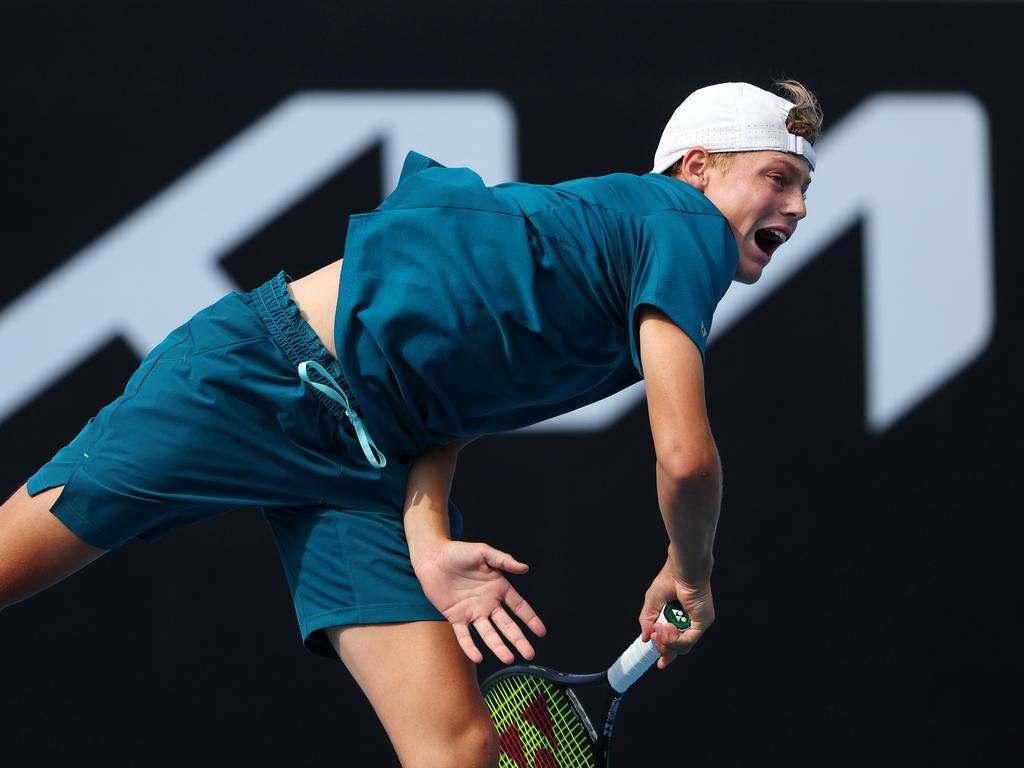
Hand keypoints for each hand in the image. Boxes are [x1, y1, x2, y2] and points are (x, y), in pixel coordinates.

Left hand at [413, 540, 546, 663]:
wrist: (433, 557)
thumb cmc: (460, 552)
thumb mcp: (484, 552)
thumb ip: (504, 560)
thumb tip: (525, 568)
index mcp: (498, 588)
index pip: (519, 607)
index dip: (530, 619)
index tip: (541, 632)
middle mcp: (488, 603)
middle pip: (507, 625)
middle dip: (518, 639)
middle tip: (529, 654)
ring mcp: (472, 612)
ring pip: (488, 633)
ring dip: (498, 646)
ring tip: (509, 658)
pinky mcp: (456, 617)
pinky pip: (464, 635)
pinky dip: (470, 647)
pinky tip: (478, 657)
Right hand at [639, 556, 715, 668]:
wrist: (681, 571)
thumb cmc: (668, 580)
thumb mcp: (651, 604)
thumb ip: (647, 621)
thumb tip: (645, 638)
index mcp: (678, 618)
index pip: (675, 641)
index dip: (667, 653)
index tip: (660, 663)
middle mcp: (689, 623)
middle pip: (679, 648)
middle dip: (664, 648)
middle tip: (655, 641)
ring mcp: (697, 624)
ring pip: (683, 647)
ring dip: (667, 641)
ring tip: (659, 629)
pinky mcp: (703, 623)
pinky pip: (688, 640)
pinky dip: (675, 638)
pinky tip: (667, 628)